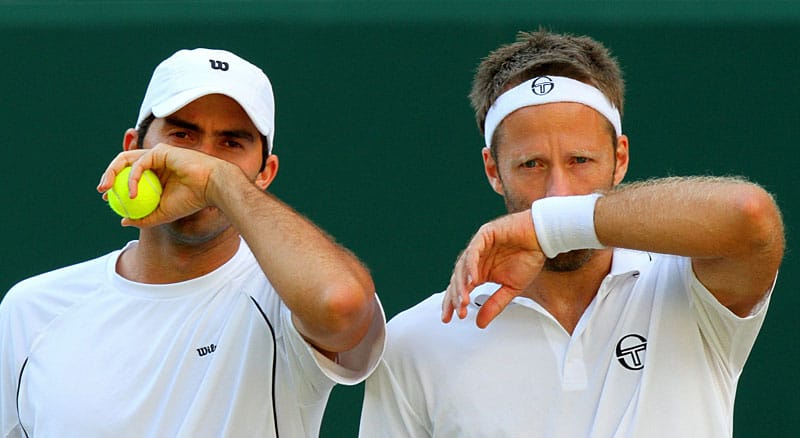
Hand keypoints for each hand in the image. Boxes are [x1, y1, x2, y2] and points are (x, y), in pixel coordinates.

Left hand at [97, 143, 226, 226]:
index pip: (128, 175)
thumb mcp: (163, 214)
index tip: (107, 199)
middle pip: (123, 164)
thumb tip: (123, 222)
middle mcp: (154, 162)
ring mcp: (156, 154)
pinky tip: (132, 193)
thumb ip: (143, 217)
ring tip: (107, 189)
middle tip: (102, 192)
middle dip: (108, 176)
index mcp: (155, 174)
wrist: (211, 188)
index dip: (114, 185)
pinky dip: (133, 179)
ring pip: (126, 159)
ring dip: (111, 172)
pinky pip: (139, 164)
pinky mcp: (160, 151)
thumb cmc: (192, 200)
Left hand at [441, 210, 545, 327]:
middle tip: (458, 311)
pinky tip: (472, 280)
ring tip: (463, 300)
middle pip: (457, 280)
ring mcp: (478, 247)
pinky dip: (471, 266)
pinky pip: (473, 252)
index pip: (461, 288)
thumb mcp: (511, 288)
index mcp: (480, 271)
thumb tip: (480, 323)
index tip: (449, 318)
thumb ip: (494, 304)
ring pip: (462, 267)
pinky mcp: (483, 235)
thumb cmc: (528, 258)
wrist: (542, 238)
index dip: (453, 303)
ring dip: (462, 285)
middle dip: (455, 297)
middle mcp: (476, 260)